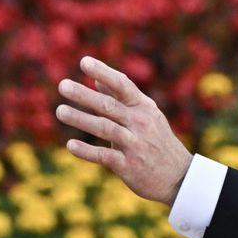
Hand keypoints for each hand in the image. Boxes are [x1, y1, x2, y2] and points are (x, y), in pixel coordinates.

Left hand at [56, 56, 192, 206]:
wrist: (177, 175)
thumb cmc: (156, 141)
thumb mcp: (145, 115)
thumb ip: (120, 98)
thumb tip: (97, 79)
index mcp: (145, 107)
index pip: (123, 85)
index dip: (104, 72)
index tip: (84, 61)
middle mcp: (141, 122)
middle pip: (109, 105)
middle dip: (85, 95)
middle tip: (63, 85)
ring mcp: (135, 144)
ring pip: (105, 128)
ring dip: (81, 119)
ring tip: (59, 111)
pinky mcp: (129, 165)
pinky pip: (105, 156)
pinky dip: (87, 151)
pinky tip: (70, 145)